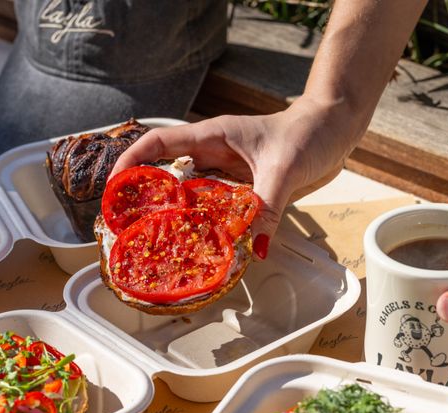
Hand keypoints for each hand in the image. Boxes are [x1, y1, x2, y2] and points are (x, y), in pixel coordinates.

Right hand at [112, 96, 362, 258]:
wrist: (335, 130)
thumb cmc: (309, 134)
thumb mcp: (285, 168)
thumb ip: (267, 206)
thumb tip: (255, 248)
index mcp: (213, 136)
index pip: (158, 143)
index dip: (130, 162)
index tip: (113, 187)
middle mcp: (214, 154)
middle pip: (167, 174)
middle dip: (146, 198)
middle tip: (129, 229)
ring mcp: (226, 172)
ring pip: (191, 195)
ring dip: (176, 216)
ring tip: (158, 245)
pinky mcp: (242, 187)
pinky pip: (216, 208)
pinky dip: (206, 225)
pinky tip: (204, 246)